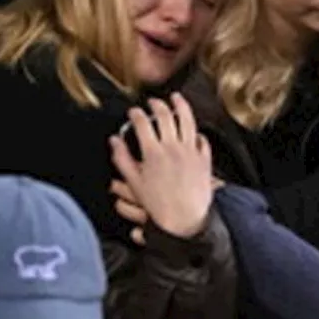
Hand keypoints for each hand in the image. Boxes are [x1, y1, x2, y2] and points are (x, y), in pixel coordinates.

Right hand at [108, 93, 214, 239]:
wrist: (184, 220)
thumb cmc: (158, 206)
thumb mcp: (134, 183)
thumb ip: (122, 159)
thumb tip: (114, 141)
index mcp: (153, 152)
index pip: (142, 123)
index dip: (136, 114)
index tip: (133, 112)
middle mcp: (173, 147)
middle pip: (165, 116)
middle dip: (156, 104)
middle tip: (152, 102)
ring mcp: (191, 151)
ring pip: (187, 120)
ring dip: (181, 105)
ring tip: (176, 98)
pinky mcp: (204, 159)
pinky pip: (202, 139)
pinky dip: (197, 131)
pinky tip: (193, 128)